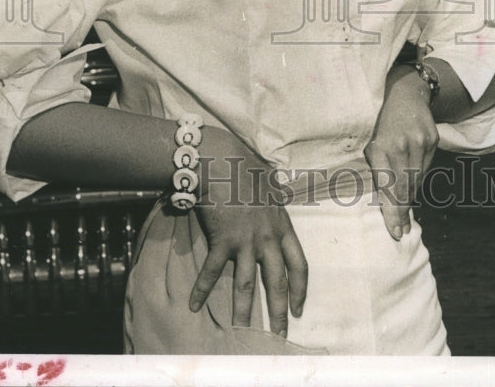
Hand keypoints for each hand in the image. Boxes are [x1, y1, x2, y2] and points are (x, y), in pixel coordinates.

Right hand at [188, 134, 307, 337]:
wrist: (223, 160)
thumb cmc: (246, 167)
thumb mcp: (270, 184)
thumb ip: (275, 199)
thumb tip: (278, 195)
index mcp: (283, 226)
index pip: (299, 265)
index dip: (300, 290)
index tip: (298, 308)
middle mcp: (267, 238)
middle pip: (277, 282)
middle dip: (278, 312)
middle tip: (279, 335)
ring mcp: (245, 241)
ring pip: (246, 284)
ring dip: (243, 311)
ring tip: (241, 332)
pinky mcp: (222, 240)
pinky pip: (211, 271)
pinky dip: (202, 289)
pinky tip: (194, 305)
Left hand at [364, 64, 438, 240]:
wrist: (406, 94)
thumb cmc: (383, 124)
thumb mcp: (373, 142)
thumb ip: (378, 168)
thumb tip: (384, 201)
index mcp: (382, 145)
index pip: (388, 185)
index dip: (391, 210)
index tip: (394, 231)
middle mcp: (402, 144)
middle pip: (404, 186)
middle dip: (401, 212)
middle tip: (400, 232)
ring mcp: (420, 142)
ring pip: (416, 179)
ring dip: (409, 200)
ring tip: (405, 219)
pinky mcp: (433, 140)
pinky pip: (425, 168)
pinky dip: (417, 181)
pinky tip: (412, 192)